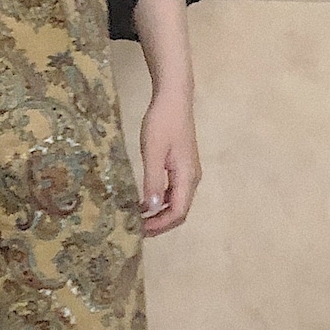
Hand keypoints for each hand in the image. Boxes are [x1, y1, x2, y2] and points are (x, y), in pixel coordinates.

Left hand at [137, 93, 201, 236]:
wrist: (173, 99)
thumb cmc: (162, 122)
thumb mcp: (153, 152)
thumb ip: (153, 180)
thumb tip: (151, 208)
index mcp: (187, 176)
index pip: (178, 212)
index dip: (160, 225)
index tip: (140, 230)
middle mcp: (191, 178)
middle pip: (180, 211)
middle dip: (160, 223)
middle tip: (137, 229)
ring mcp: (188, 172)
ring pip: (177, 202)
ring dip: (159, 214)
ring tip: (138, 219)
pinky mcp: (181, 166)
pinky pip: (173, 192)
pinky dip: (160, 201)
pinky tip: (144, 201)